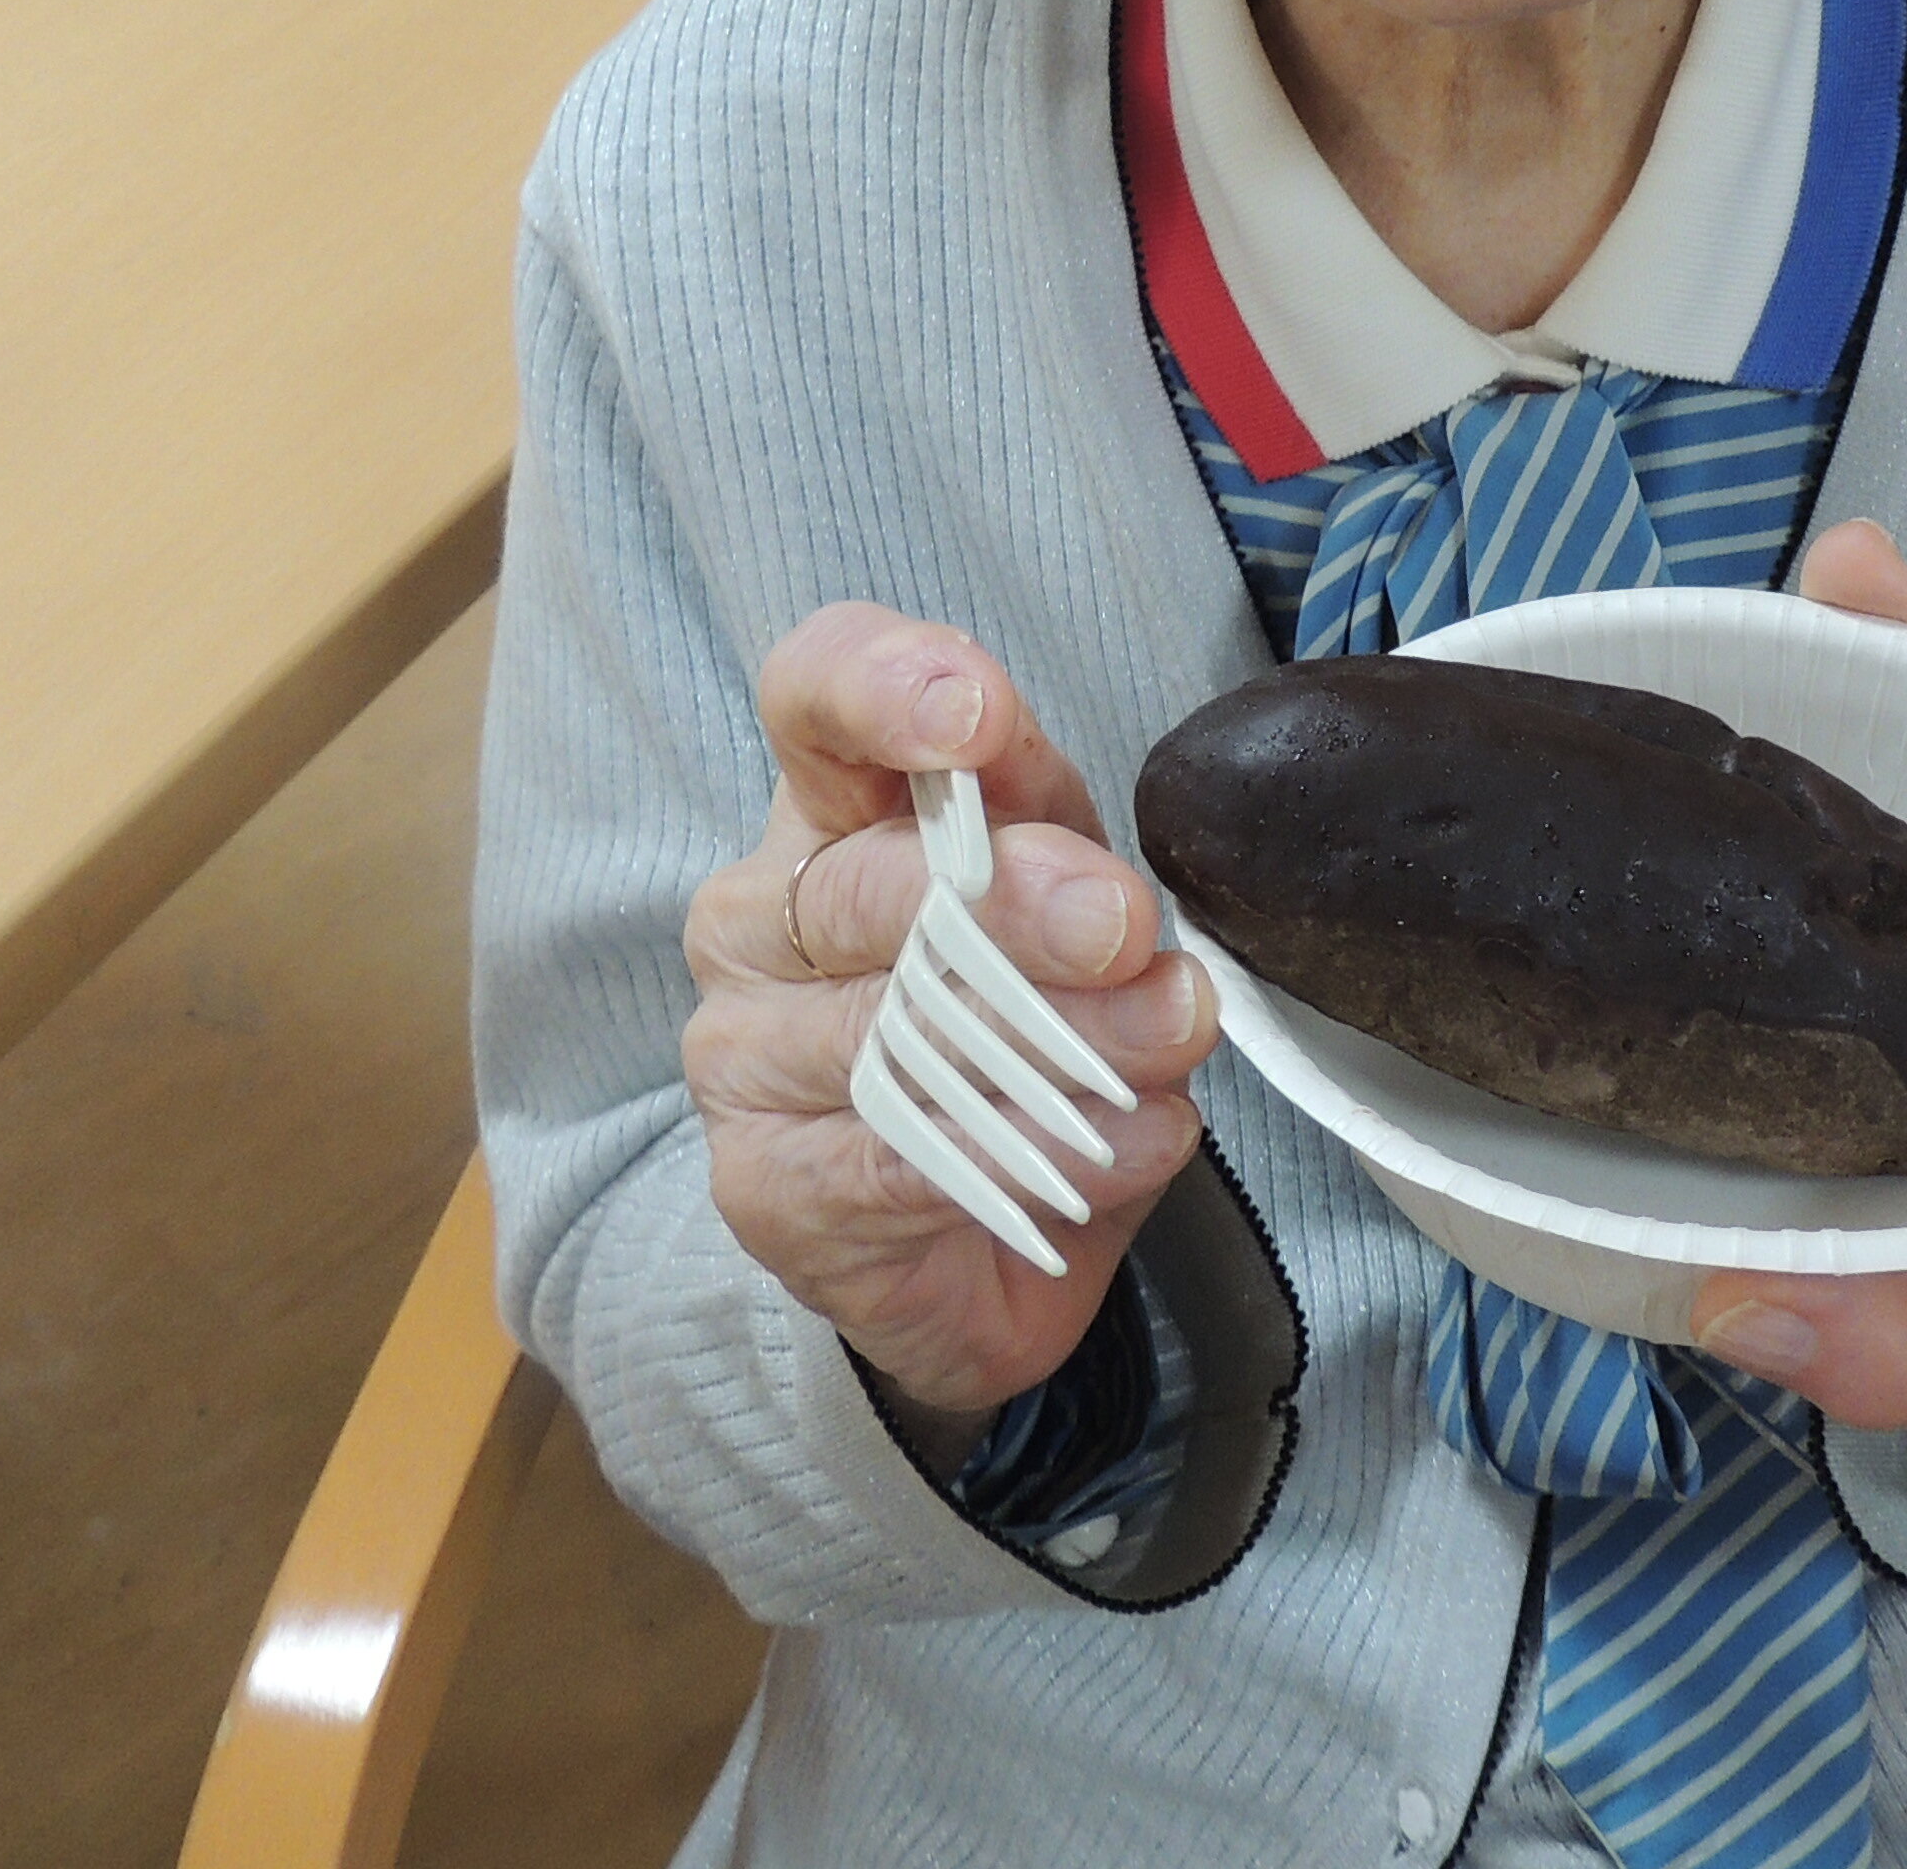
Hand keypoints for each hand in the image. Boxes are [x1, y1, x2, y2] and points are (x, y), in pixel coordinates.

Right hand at [681, 604, 1218, 1419]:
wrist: (976, 1220)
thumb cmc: (1017, 1011)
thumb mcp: (1068, 898)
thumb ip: (1077, 866)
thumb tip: (1122, 916)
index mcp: (832, 805)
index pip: (814, 697)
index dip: (882, 686)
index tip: (978, 719)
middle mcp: (757, 917)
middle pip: (861, 884)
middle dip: (1012, 900)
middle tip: (1120, 927)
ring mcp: (743, 1054)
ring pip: (891, 1035)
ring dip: (1056, 1041)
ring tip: (1164, 1044)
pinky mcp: (763, 1186)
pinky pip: (899, 1164)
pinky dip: (1029, 1155)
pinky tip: (1119, 1142)